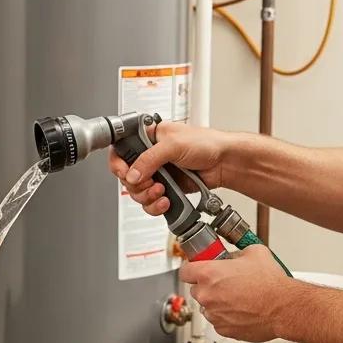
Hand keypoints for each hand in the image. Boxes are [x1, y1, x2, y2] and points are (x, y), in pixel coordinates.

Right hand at [108, 120, 229, 216]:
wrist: (224, 163)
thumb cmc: (206, 144)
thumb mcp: (174, 145)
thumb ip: (149, 159)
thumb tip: (132, 174)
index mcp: (149, 137)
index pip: (121, 149)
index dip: (118, 164)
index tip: (124, 172)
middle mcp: (150, 156)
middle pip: (127, 176)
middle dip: (137, 184)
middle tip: (152, 183)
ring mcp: (157, 173)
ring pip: (137, 192)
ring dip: (147, 196)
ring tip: (162, 191)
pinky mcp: (166, 188)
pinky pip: (151, 202)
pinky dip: (155, 205)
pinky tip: (166, 200)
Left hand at [179, 245, 291, 342]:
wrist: (284, 307)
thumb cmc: (271, 284)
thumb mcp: (253, 253)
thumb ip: (235, 253)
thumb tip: (232, 256)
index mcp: (209, 274)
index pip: (185, 271)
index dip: (192, 269)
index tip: (198, 269)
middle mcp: (207, 295)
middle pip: (196, 289)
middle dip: (208, 286)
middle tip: (225, 282)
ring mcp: (214, 314)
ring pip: (207, 307)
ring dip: (217, 302)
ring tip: (237, 297)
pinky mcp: (223, 329)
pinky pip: (218, 321)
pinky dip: (226, 316)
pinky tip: (241, 309)